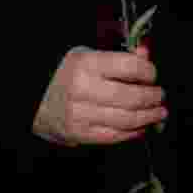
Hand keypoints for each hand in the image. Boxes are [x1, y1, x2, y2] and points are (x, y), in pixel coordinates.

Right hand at [33, 46, 166, 145]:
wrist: (33, 96)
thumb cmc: (64, 73)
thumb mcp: (88, 55)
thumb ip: (119, 57)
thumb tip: (145, 56)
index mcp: (87, 64)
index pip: (130, 67)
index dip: (148, 71)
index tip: (152, 74)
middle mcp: (84, 90)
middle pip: (132, 97)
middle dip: (152, 97)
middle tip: (160, 95)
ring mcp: (81, 115)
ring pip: (126, 120)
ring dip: (148, 117)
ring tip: (158, 112)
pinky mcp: (79, 134)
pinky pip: (113, 136)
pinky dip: (132, 132)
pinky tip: (140, 126)